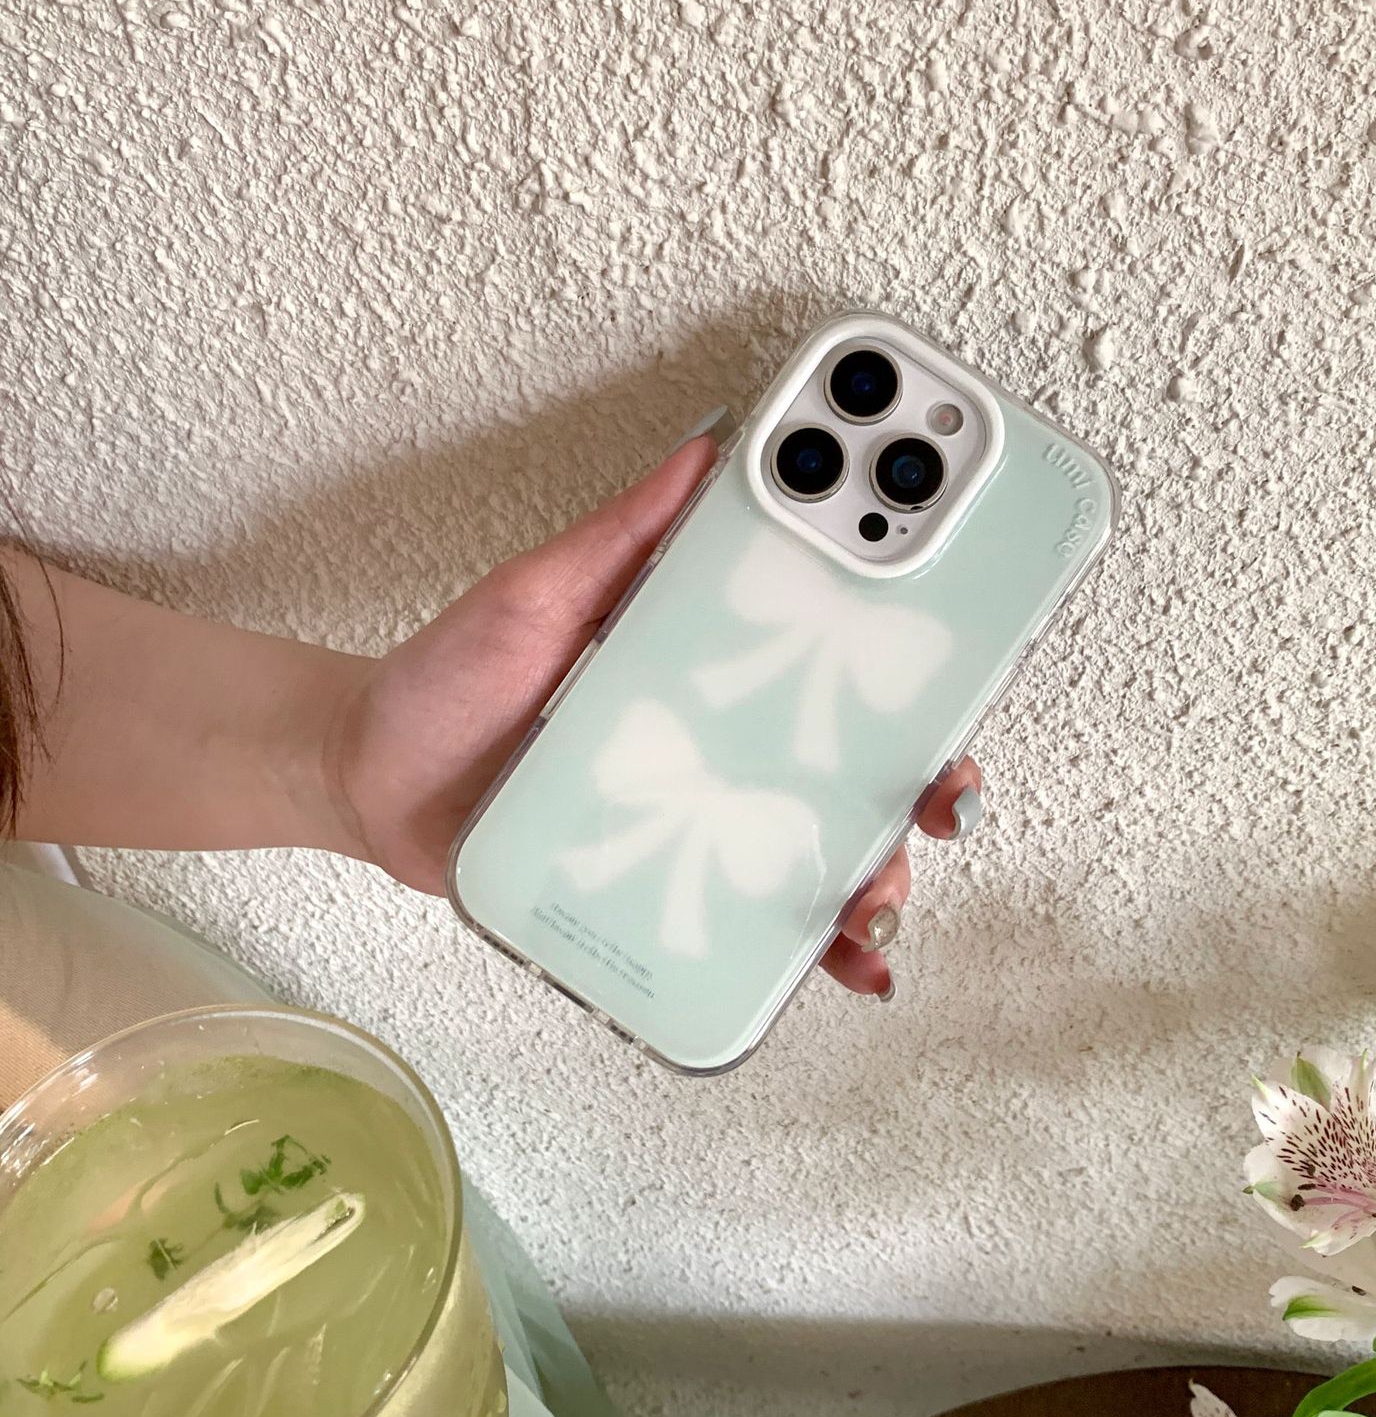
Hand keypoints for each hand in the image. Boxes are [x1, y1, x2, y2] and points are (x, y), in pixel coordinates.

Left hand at [327, 436, 982, 996]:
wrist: (369, 782)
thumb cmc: (451, 678)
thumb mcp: (537, 593)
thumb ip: (621, 536)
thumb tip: (705, 447)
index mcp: (708, 665)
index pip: (833, 660)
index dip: (912, 662)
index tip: (966, 659)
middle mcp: (722, 746)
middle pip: (855, 768)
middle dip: (924, 788)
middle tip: (942, 799)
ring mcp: (699, 824)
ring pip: (822, 856)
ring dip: (878, 882)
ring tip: (879, 904)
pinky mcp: (665, 891)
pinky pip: (753, 928)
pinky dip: (811, 954)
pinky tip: (845, 969)